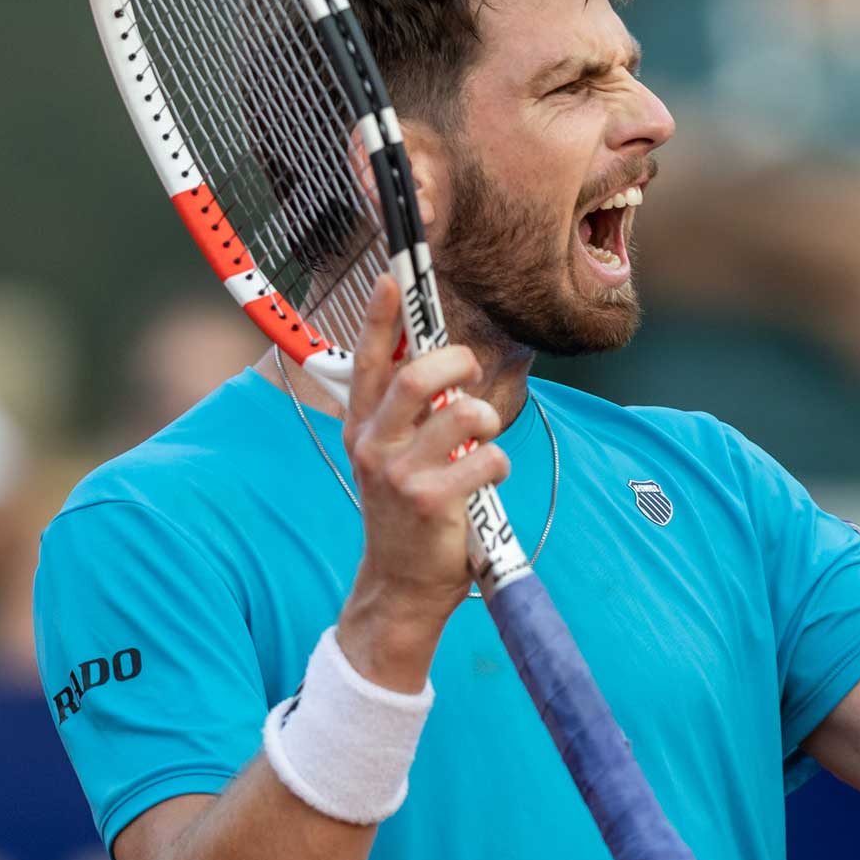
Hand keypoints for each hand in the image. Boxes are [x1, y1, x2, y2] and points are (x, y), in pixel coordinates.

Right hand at [335, 275, 509, 690]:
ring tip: (481, 435)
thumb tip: (434, 360)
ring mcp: (399, 474)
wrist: (400, 582)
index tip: (394, 277)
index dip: (381, 317)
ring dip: (484, 417)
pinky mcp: (430, 500)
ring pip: (460, 414)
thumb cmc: (405, 510)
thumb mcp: (388, 457)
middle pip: (417, 377)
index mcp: (362, 427)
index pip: (369, 361)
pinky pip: (486, 458)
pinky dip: (497, 461)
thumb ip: (404, 413)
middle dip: (455, 361)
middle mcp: (373, 445)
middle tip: (469, 370)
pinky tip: (486, 475)